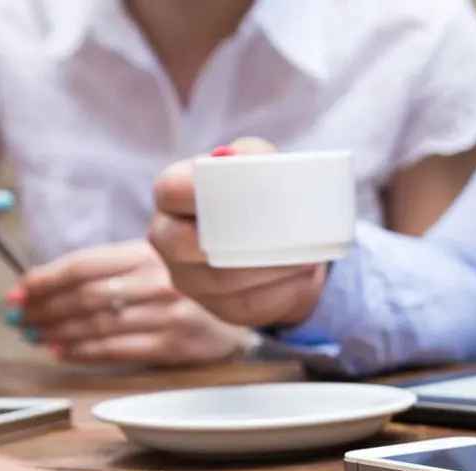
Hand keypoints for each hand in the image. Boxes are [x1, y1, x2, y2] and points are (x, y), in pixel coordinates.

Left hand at [11, 240, 249, 365]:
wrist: (243, 315)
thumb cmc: (193, 289)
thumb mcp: (158, 262)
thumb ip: (113, 268)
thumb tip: (50, 285)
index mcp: (150, 254)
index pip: (83, 265)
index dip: (44, 280)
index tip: (21, 292)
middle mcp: (159, 282)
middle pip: (85, 297)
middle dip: (45, 309)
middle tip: (22, 318)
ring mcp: (168, 314)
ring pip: (96, 325)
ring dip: (58, 333)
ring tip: (38, 336)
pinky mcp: (174, 344)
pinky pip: (116, 350)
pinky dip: (83, 353)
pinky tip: (64, 351)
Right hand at [149, 137, 325, 327]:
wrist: (271, 243)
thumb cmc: (257, 197)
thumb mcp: (256, 168)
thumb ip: (251, 156)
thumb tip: (237, 159)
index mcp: (171, 198)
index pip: (171, 190)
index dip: (198, 191)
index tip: (237, 191)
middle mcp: (168, 240)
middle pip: (190, 245)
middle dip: (241, 239)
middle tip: (284, 231)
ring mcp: (190, 280)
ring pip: (223, 279)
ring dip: (269, 269)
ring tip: (307, 257)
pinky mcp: (219, 308)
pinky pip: (246, 305)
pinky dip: (280, 292)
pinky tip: (302, 279)